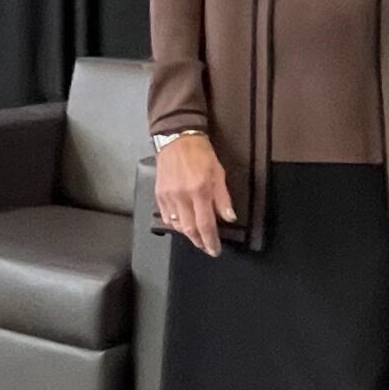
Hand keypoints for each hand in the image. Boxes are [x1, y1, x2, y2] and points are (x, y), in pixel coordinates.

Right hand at [156, 133, 235, 254]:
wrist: (177, 138)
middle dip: (199, 241)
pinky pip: (166, 217)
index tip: (214, 250)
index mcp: (200, 191)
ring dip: (187, 234)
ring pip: (177, 225)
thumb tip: (229, 218)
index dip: (210, 241)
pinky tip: (182, 224)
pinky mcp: (159, 194)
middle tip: (206, 246)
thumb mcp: (219, 173)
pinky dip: (175, 224)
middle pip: (189, 229)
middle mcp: (182, 196)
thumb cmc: (201, 154)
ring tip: (196, 236)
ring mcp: (168, 196)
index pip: (206, 224)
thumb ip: (223, 198)